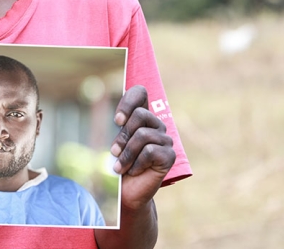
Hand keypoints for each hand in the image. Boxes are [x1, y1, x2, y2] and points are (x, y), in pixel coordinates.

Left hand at [110, 85, 174, 210]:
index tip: (117, 121)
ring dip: (126, 153)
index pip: (140, 92)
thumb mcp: (116, 142)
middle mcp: (156, 125)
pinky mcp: (170, 156)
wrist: (127, 192)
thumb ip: (121, 127)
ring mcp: (165, 140)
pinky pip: (150, 151)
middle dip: (123, 135)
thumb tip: (120, 118)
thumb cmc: (120, 164)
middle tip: (114, 151)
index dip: (128, 102)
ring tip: (120, 166)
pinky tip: (134, 171)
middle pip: (140, 114)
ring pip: (142, 135)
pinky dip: (136, 163)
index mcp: (142, 117)